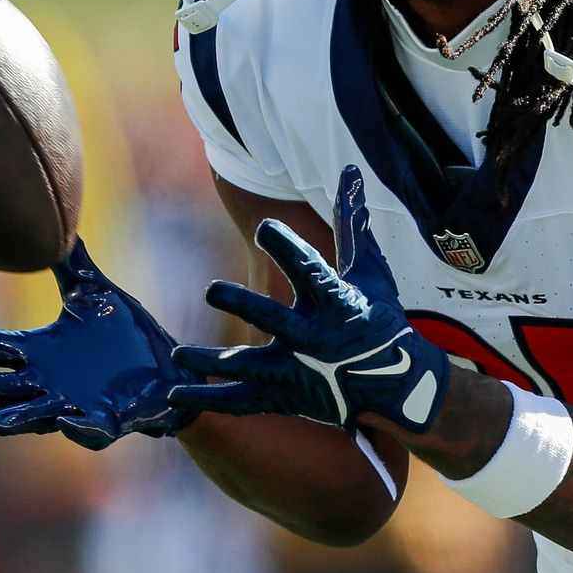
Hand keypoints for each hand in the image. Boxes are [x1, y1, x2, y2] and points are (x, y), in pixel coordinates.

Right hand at [0, 237, 195, 449]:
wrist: (170, 370)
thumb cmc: (127, 336)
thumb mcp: (96, 293)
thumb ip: (72, 263)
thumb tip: (54, 222)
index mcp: (40, 351)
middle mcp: (48, 383)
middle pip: (4, 386)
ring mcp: (75, 406)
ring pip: (36, 416)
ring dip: (15, 419)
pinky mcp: (107, 421)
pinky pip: (89, 430)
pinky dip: (79, 429)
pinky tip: (68, 421)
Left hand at [170, 166, 449, 432]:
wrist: (397, 382)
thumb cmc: (378, 317)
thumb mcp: (370, 270)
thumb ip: (351, 224)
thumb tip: (349, 172)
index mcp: (334, 301)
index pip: (309, 269)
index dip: (287, 248)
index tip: (263, 226)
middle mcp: (313, 336)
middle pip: (273, 318)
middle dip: (243, 305)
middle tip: (212, 290)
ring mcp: (298, 371)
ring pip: (249, 366)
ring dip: (213, 360)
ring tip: (178, 354)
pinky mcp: (287, 397)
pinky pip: (243, 401)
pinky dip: (209, 399)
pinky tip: (175, 395)